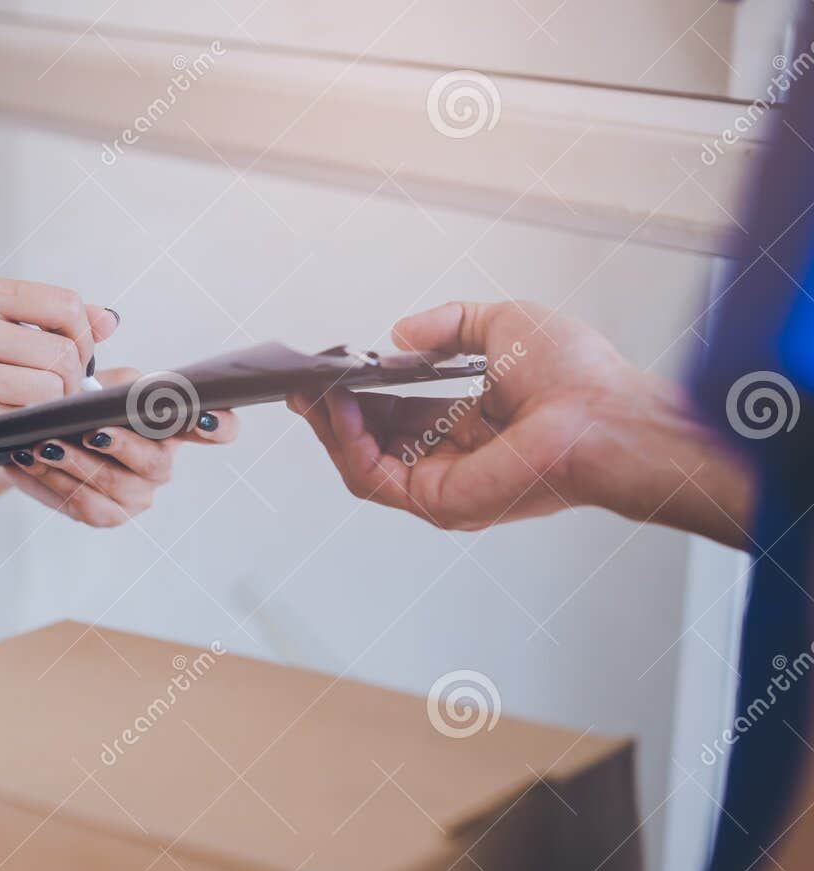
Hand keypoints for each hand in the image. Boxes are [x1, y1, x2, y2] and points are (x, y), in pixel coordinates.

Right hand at [0, 277, 115, 500]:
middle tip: (55, 392)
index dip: (84, 334)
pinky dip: (24, 430)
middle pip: (62, 353)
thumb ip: (37, 318)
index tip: (76, 353)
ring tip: (26, 410)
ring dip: (49, 409)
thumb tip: (108, 320)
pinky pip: (20, 424)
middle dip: (71, 380)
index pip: (62, 303)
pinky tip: (4, 427)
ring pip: (47, 391)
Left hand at [3, 367, 239, 527]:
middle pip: (155, 462)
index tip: (204, 416)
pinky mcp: (108, 514)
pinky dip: (53, 482)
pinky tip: (30, 462)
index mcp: (172, 425)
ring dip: (77, 464)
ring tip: (45, 443)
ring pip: (115, 485)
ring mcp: (137, 493)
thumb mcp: (99, 380)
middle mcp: (162, 462)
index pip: (218, 428)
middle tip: (90, 430)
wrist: (40, 437)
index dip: (220, 424)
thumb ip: (110, 362)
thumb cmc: (81, 407)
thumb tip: (106, 325)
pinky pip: (84, 505)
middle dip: (121, 445)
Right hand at [289, 300, 750, 545]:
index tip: (336, 371)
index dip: (364, 394)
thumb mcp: (504, 324)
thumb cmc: (580, 380)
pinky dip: (349, 445)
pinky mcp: (439, 501)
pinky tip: (342, 409)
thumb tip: (399, 335)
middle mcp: (456, 462)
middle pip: (375, 444)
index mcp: (474, 428)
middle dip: (336, 414)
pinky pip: (373, 477)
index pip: (401, 416)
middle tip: (309, 384)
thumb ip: (449, 325)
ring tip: (317, 392)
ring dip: (334, 429)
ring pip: (365, 464)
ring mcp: (445, 487)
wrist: (606, 416)